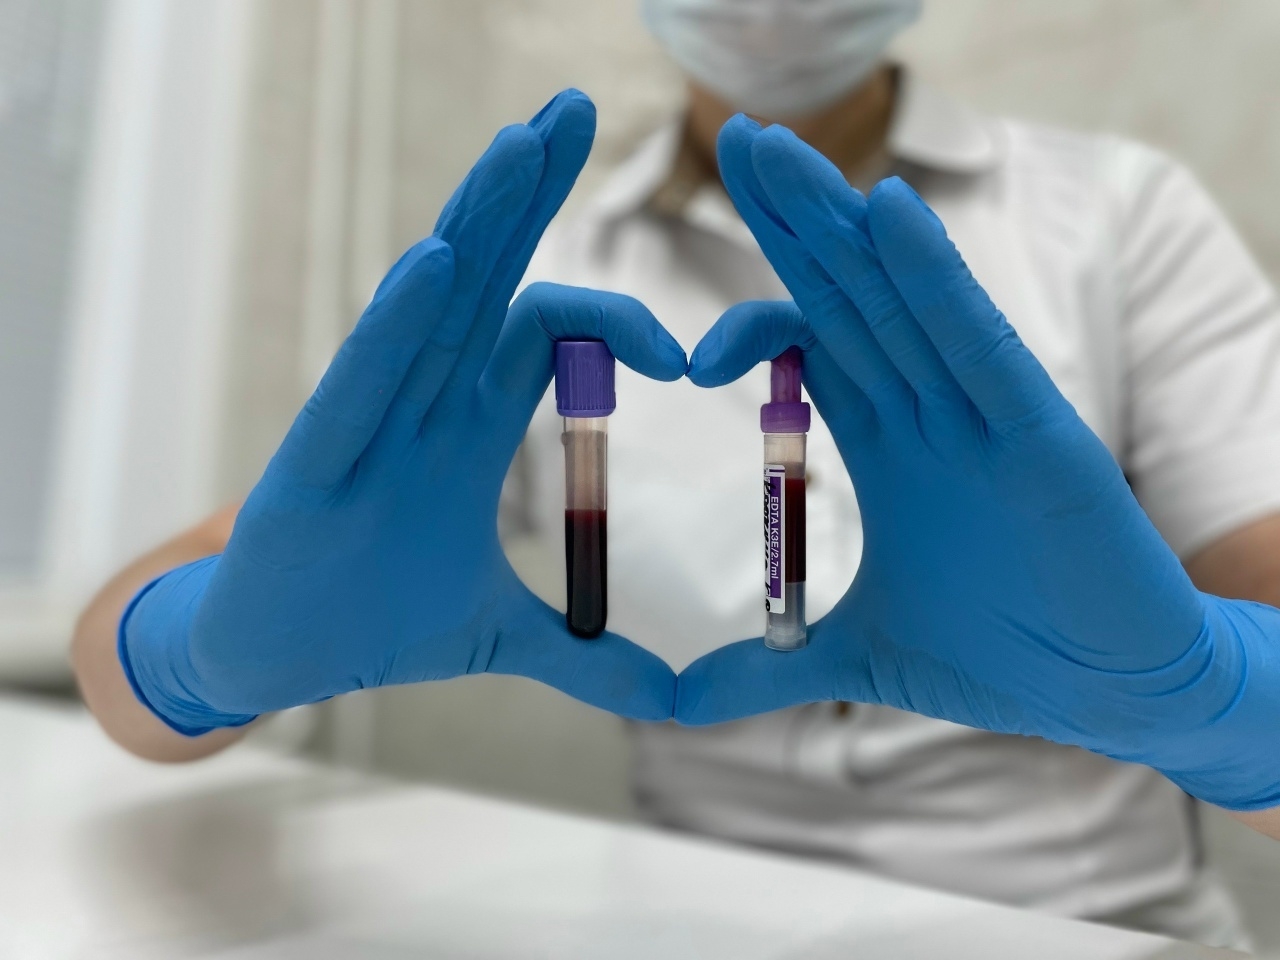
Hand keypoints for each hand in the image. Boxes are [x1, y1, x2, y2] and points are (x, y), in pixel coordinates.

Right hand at [119, 91, 685, 734]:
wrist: (281, 657)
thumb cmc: (379, 617)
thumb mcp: (505, 638)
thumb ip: (587, 658)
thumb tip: (672, 700)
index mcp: (469, 420)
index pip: (543, 332)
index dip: (615, 327)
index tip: (691, 362)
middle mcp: (421, 399)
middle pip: (484, 273)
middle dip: (525, 191)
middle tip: (573, 108)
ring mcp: (367, 421)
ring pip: (426, 303)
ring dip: (476, 223)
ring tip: (521, 145)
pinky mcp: (316, 459)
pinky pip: (361, 378)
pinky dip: (397, 325)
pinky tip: (437, 264)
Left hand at [676, 116, 1279, 811]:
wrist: (1118, 693)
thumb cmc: (1008, 652)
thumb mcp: (858, 658)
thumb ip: (763, 672)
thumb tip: (669, 705)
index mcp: (891, 446)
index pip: (817, 348)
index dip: (754, 324)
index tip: (682, 361)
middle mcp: (932, 412)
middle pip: (851, 296)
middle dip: (793, 223)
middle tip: (738, 143)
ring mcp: (985, 415)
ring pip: (902, 298)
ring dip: (841, 223)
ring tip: (780, 154)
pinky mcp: (1038, 437)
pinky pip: (977, 343)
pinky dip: (933, 279)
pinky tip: (888, 213)